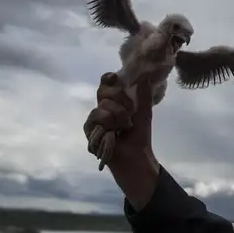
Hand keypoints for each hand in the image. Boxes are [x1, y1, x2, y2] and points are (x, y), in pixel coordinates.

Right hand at [84, 72, 159, 207]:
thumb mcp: (144, 113)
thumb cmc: (139, 136)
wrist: (135, 156)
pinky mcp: (89, 130)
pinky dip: (108, 124)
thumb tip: (145, 76)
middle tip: (130, 112)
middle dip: (119, 99)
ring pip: (101, 105)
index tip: (114, 77)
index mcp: (114, 102)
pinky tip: (113, 132)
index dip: (108, 79)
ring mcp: (94, 119)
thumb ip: (143, 95)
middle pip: (103, 91)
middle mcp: (102, 108)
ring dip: (117, 115)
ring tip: (124, 127)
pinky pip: (95, 117)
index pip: (106, 85)